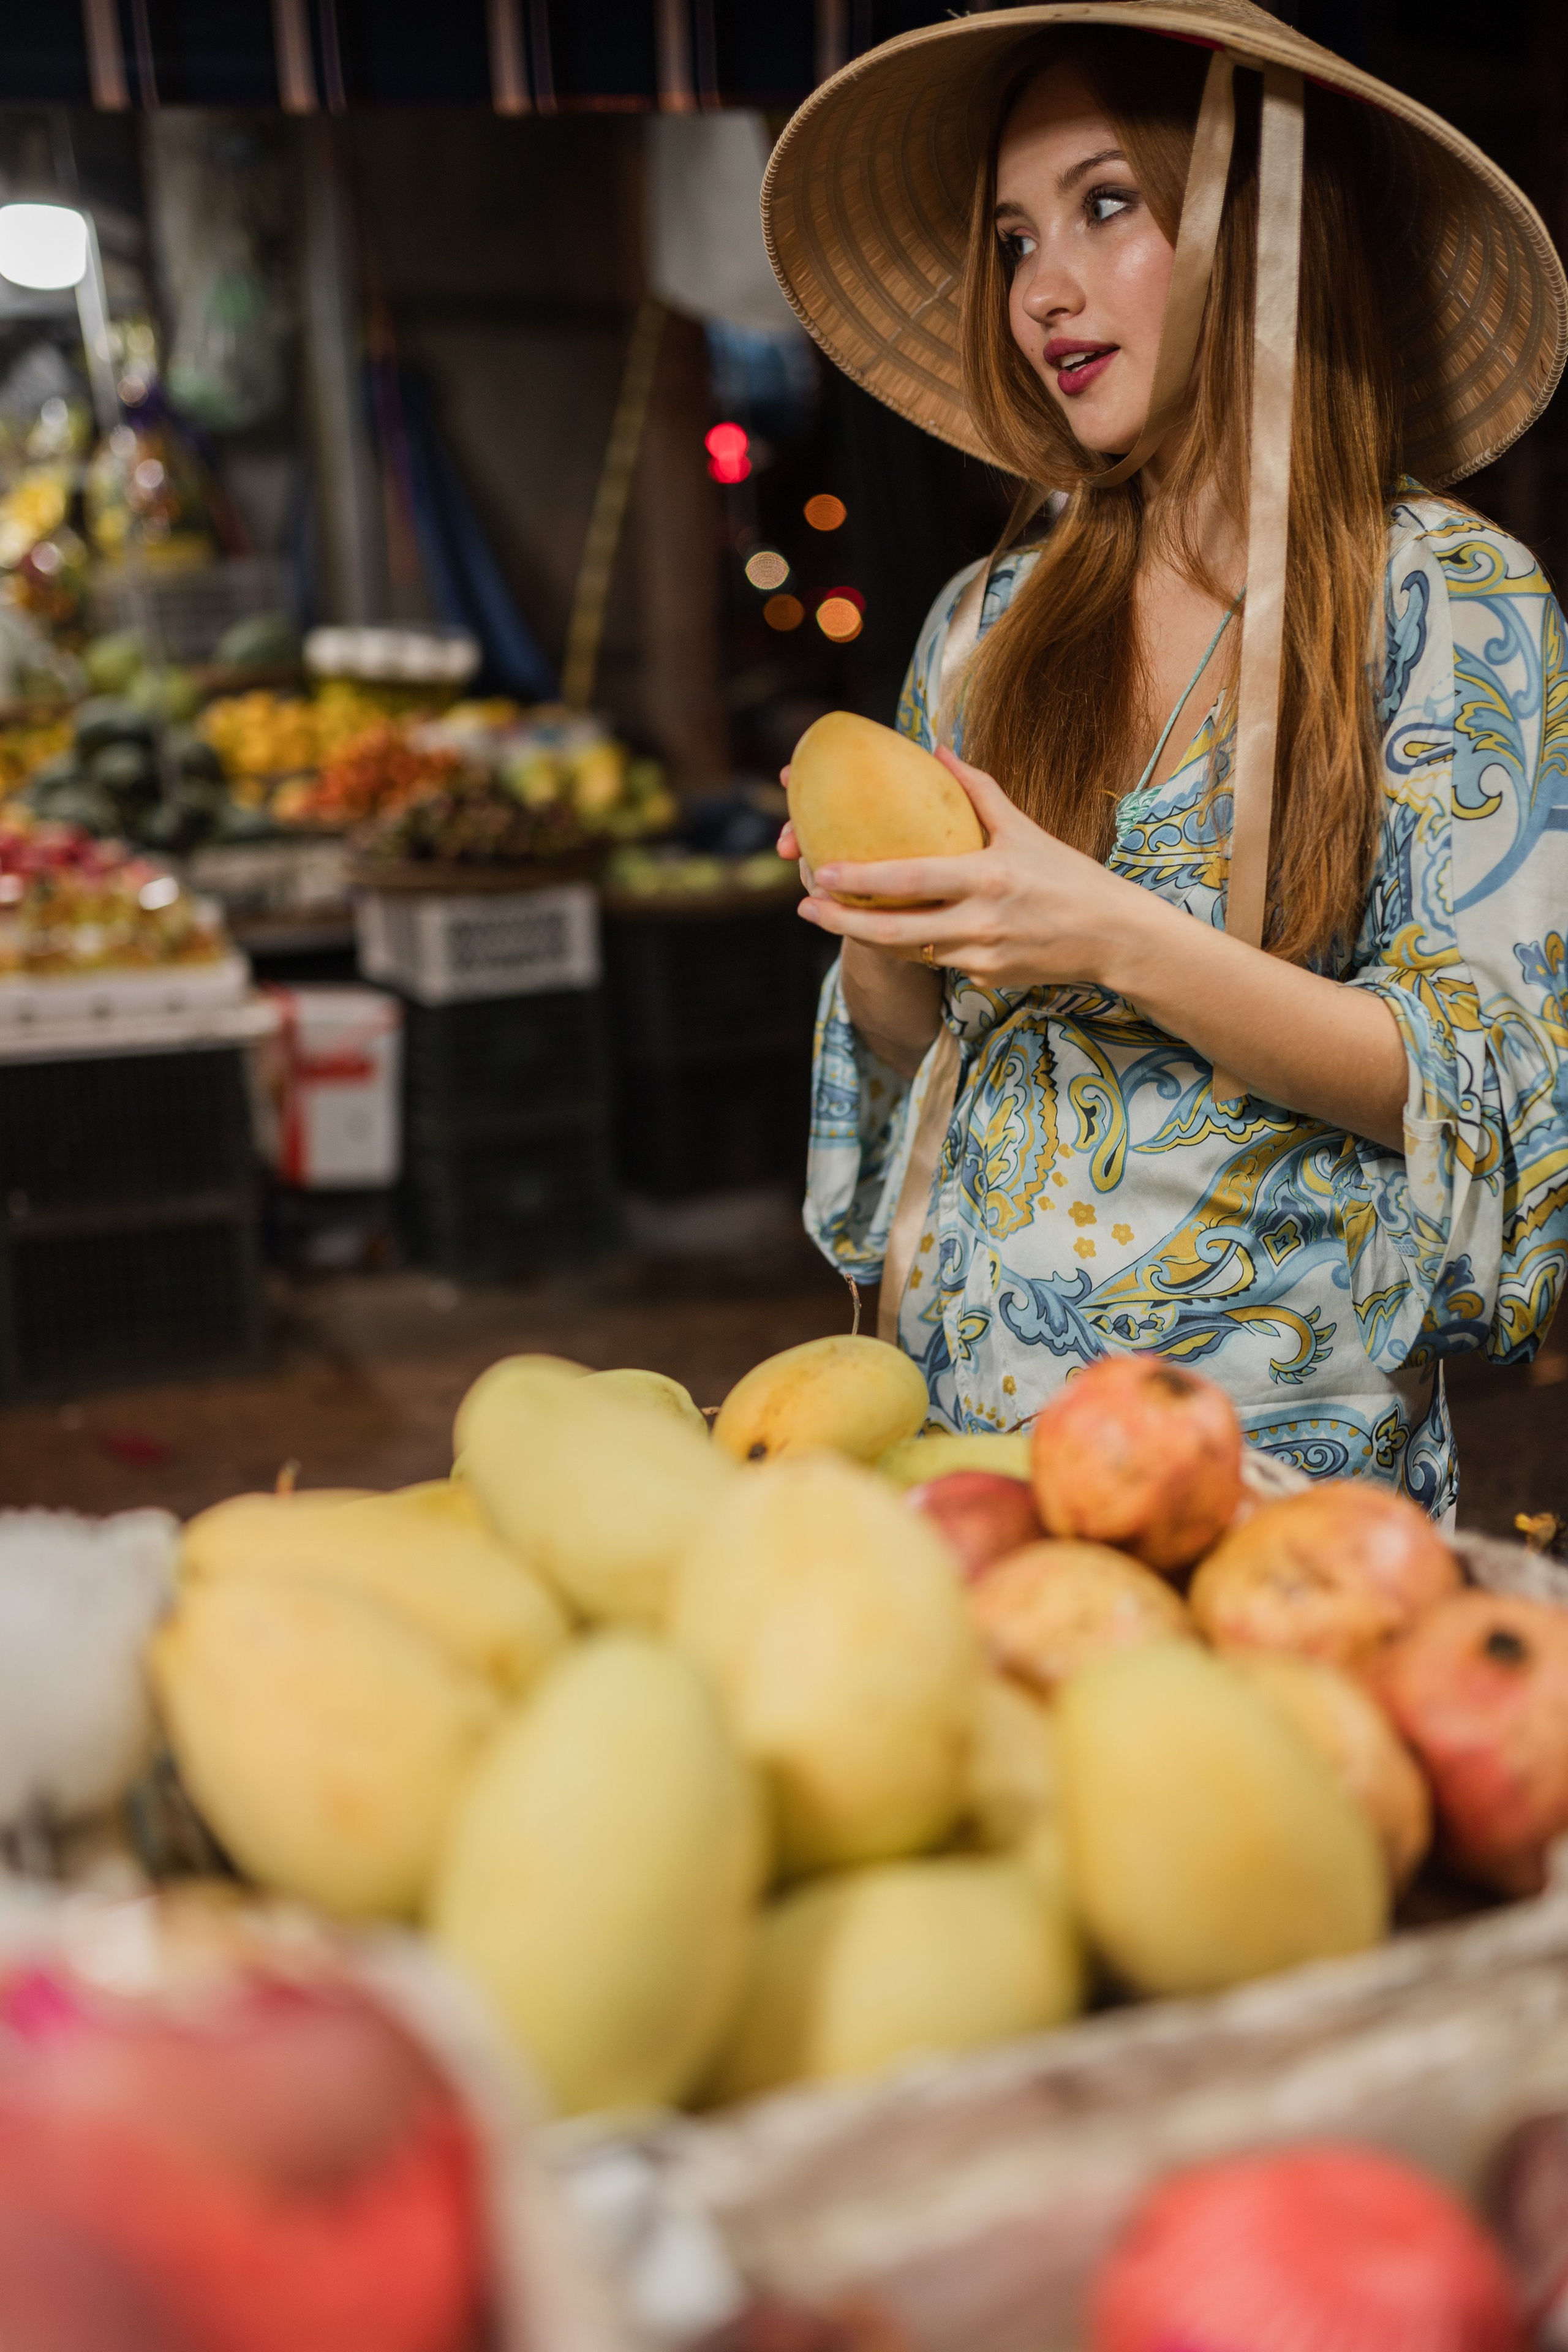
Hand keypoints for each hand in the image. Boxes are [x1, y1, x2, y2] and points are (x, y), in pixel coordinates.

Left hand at [800, 746, 1160, 990]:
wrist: (1112, 937)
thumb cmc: (1067, 875)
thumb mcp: (1025, 829)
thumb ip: (978, 791)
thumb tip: (938, 751)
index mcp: (989, 878)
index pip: (911, 881)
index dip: (861, 881)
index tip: (821, 872)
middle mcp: (982, 922)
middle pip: (895, 931)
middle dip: (842, 921)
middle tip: (803, 905)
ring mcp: (981, 956)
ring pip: (907, 952)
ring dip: (863, 936)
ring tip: (825, 917)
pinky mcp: (984, 977)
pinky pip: (934, 961)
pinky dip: (907, 946)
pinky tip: (881, 931)